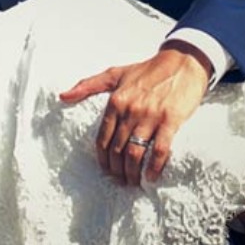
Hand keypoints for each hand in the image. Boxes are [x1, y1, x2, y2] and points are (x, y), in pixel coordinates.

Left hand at [59, 43, 211, 186]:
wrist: (182, 62)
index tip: (105, 169)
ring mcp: (150, 116)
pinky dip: (153, 167)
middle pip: (117, 149)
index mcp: (115, 101)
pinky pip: (159, 150)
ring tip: (133, 182)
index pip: (102, 138)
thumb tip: (62, 96)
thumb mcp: (115, 74)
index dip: (102, 158)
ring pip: (134, 152)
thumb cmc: (147, 70)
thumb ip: (88, 85)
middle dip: (116, 169)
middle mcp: (130, 110)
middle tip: (119, 180)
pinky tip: (151, 176)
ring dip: (132, 172)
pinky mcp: (170, 120)